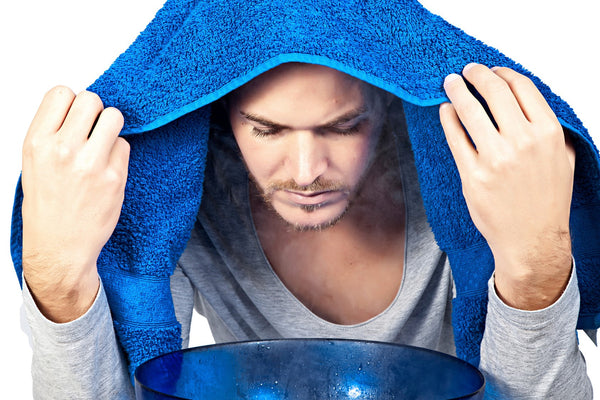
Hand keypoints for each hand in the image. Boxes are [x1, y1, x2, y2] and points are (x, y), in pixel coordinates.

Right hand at [21, 86, 128, 321]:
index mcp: (37, 142)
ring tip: (102, 145)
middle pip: (91, 100)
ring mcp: (91, 162)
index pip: (61, 93)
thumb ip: (53, 133)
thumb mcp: (34, 164)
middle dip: (94, 111)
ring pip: (114, 117)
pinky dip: (119, 152)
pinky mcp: (114, 176)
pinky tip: (107, 168)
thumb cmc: (47, 207)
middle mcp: (63, 149)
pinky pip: (125, 145)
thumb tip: (77, 109)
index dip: (72, 101)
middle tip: (92, 130)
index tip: (75, 115)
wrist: (59, 247)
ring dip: (111, 127)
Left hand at [439, 64, 575, 309]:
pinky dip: (448, 119)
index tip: (492, 70)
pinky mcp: (472, 175)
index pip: (522, 88)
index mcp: (547, 133)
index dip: (503, 73)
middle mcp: (522, 142)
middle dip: (477, 75)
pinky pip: (455, 138)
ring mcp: (495, 159)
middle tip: (467, 71)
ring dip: (457, 91)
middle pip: (494, 92)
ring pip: (470, 112)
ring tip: (451, 83)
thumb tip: (524, 104)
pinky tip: (446, 111)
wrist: (531, 240)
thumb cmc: (547, 202)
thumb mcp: (562, 158)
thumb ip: (548, 129)